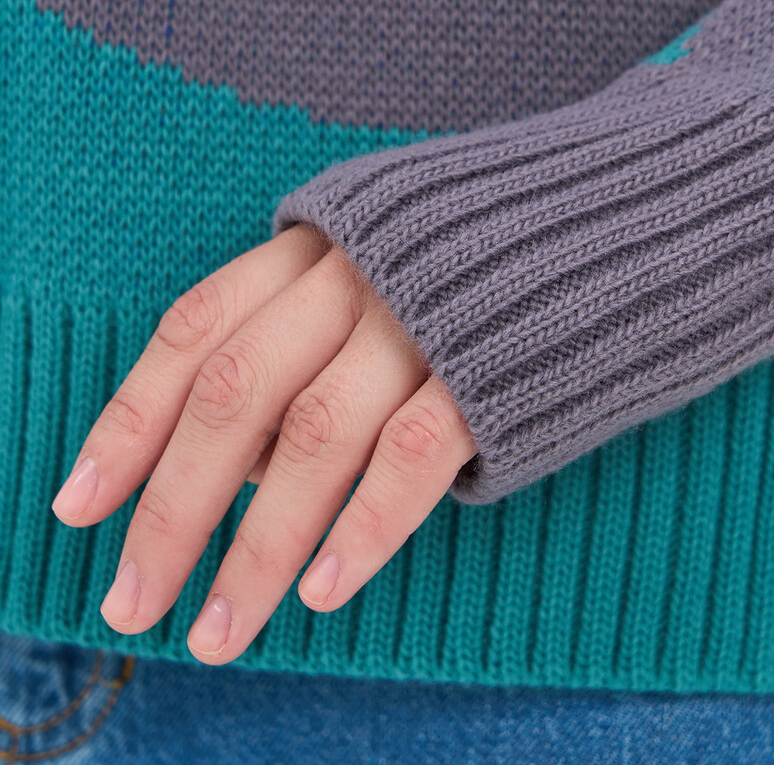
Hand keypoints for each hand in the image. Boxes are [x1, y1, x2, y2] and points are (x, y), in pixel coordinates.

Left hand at [50, 222, 477, 664]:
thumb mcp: (380, 266)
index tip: (79, 505)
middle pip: (237, 393)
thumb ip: (308, 340)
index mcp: (318, 245)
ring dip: (258, 546)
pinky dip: (362, 528)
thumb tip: (248, 462)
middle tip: (133, 600)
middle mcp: (356, 274)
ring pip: (313, 438)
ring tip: (221, 629)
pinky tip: (322, 590)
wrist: (623, 216)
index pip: (197, 330)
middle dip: (174, 505)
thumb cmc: (486, 263)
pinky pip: (412, 456)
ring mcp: (425, 317)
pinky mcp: (495, 366)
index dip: (131, 419)